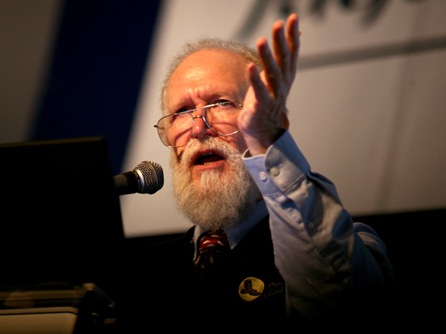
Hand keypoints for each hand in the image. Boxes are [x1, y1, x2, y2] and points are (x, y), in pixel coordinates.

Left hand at [238, 13, 299, 154]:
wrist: (264, 131)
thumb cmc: (266, 101)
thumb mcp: (277, 77)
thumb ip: (285, 56)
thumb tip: (297, 34)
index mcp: (286, 76)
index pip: (291, 52)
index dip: (292, 35)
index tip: (293, 18)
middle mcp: (282, 84)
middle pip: (282, 60)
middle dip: (280, 42)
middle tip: (277, 24)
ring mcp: (273, 96)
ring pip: (272, 74)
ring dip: (267, 57)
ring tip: (261, 41)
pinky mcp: (261, 106)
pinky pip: (259, 92)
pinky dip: (255, 80)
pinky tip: (250, 67)